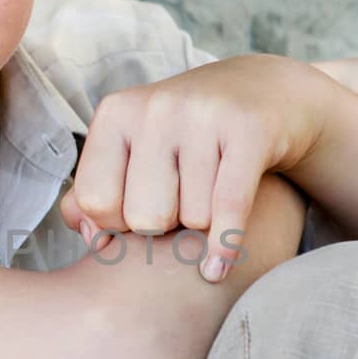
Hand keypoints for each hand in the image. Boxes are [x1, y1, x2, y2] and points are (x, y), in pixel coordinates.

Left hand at [58, 54, 327, 281]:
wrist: (266, 91)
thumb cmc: (187, 137)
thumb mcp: (134, 151)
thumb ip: (96, 194)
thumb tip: (90, 236)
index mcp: (116, 112)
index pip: (95, 202)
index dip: (115, 224)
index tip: (136, 212)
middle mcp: (156, 108)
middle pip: (144, 219)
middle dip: (163, 227)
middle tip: (178, 205)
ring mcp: (203, 116)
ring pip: (192, 220)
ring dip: (202, 225)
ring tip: (209, 196)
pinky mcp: (250, 131)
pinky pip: (229, 209)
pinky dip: (225, 247)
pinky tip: (217, 267)